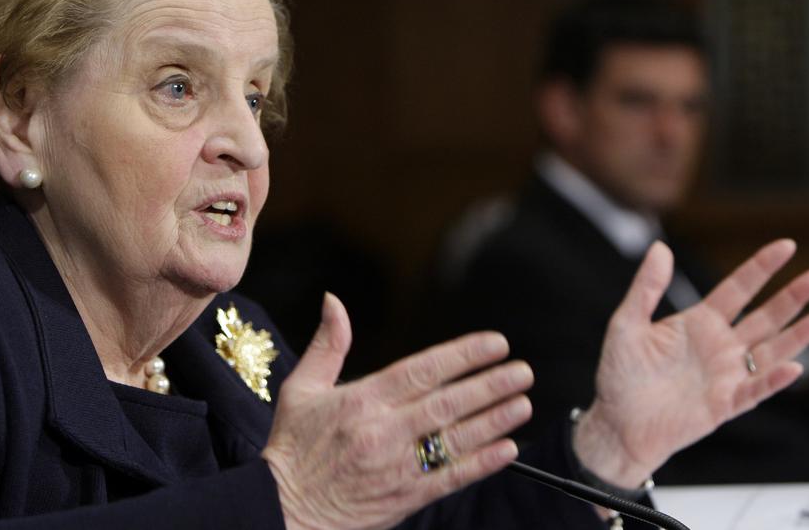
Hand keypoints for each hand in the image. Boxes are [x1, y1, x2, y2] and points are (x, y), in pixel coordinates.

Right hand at [262, 293, 532, 529]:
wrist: (285, 511)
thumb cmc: (293, 448)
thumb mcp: (300, 389)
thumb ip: (327, 344)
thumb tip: (334, 301)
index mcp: (362, 400)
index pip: (422, 370)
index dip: (462, 355)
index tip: (495, 343)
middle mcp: (383, 430)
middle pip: (447, 402)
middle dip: (489, 385)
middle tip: (522, 371)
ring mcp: (396, 466)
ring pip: (455, 439)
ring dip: (494, 420)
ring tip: (523, 403)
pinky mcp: (405, 497)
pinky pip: (450, 478)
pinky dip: (481, 463)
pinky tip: (508, 449)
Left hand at [574, 239, 808, 487]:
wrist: (617, 423)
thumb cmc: (620, 374)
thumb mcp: (626, 324)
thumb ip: (646, 288)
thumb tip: (659, 247)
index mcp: (698, 322)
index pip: (737, 289)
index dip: (761, 268)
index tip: (787, 246)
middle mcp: (719, 345)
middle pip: (764, 316)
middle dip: (791, 297)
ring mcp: (726, 375)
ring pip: (771, 350)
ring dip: (797, 335)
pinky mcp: (726, 404)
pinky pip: (756, 390)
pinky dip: (774, 379)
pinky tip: (792, 366)